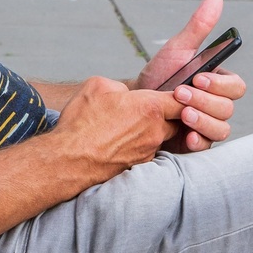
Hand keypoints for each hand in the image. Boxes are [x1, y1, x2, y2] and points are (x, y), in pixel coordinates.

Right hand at [51, 78, 180, 186]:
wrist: (69, 159)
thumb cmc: (82, 122)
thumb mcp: (98, 85)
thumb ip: (120, 87)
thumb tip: (126, 95)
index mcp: (150, 107)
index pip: (182, 101)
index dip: (182, 97)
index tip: (177, 96)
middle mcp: (155, 132)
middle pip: (176, 122)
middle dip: (168, 115)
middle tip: (151, 110)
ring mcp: (148, 151)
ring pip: (160, 138)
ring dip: (151, 132)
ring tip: (129, 127)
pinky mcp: (138, 166)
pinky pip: (146, 152)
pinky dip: (138, 146)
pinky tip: (120, 143)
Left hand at [138, 0, 243, 151]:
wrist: (134, 104)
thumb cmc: (160, 76)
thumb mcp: (177, 50)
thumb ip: (198, 27)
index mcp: (219, 84)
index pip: (235, 86)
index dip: (220, 83)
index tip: (199, 77)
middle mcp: (217, 106)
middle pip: (228, 108)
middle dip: (205, 101)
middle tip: (180, 94)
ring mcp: (208, 126)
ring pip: (221, 129)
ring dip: (202, 121)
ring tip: (180, 114)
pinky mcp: (195, 143)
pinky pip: (207, 146)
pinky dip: (198, 141)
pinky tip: (185, 135)